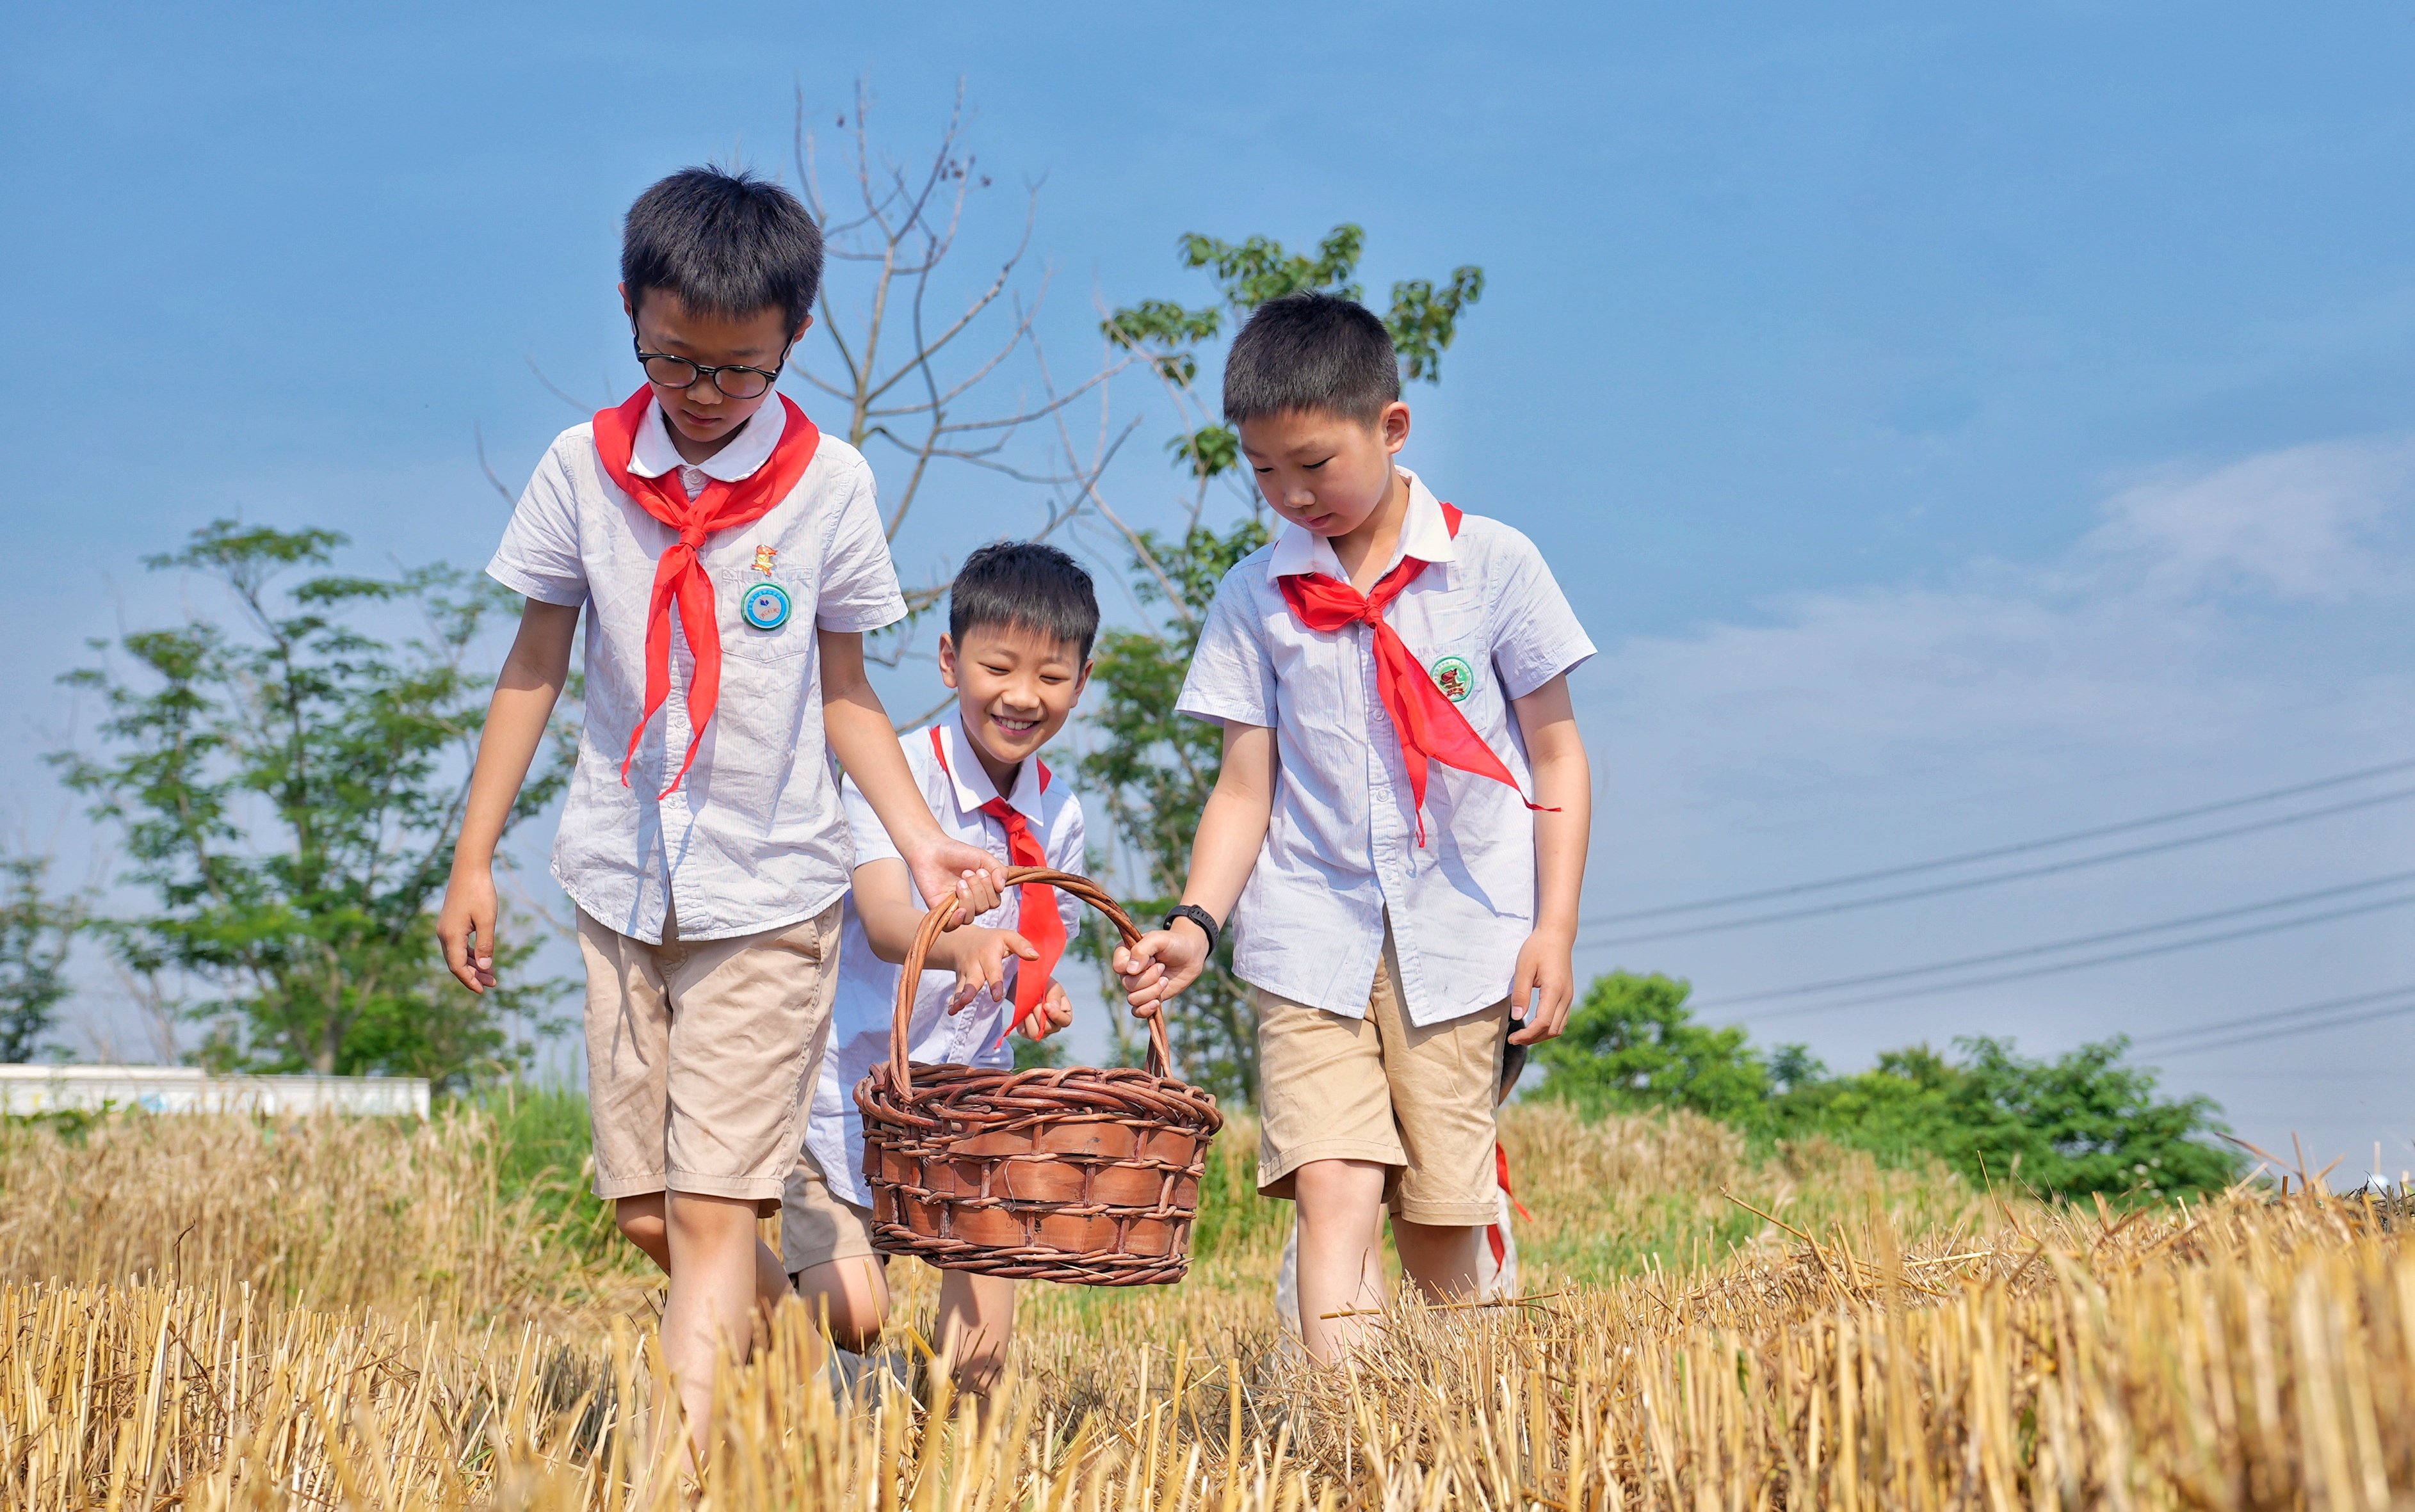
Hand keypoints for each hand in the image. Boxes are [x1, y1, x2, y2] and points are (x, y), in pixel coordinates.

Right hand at [436, 864, 497, 994]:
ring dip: (473, 965)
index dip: (469, 981)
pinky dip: (470, 954)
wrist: (469, 868)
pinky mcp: (450, 922)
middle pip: (456, 963)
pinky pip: (458, 945)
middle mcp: (444, 933)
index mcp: (451, 935)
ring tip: (491, 975)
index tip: (483, 991)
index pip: (457, 967)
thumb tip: (485, 967)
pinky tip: (482, 958)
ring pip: (457, 954)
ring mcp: (445, 928)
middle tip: (493, 984)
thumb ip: (485, 944)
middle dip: (473, 975)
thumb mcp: (487, 920)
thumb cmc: (480, 892)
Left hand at [905, 835, 1006, 927]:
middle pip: (984, 908)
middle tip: (966, 873)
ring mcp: (955, 907)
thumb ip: (998, 870)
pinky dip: (957, 920)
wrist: (932, 850)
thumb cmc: (957, 852)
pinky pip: (952, 926)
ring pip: (970, 917)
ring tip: (959, 882)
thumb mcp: (984, 858)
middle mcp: (971, 901)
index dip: (990, 889)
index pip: (994, 902)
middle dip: (978, 889)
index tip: (980, 871)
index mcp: (982, 891)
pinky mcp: (941, 910)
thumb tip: (1002, 887)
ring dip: (968, 898)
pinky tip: (958, 908)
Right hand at [939, 927, 1035, 1010]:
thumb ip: (1021, 945)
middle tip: (967, 1001)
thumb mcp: (1007, 937)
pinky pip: (956, 992)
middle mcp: (975, 965)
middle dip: (969, 991)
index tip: (997, 997)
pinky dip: (953, 1002)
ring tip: (956, 1008)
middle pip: (972, 980)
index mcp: (988, 955)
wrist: (964, 940)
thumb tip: (1035, 956)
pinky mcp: (960, 981)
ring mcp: (966, 974)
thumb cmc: (992, 941)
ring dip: (959, 998)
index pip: (993, 971)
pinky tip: (952, 1011)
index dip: (995, 983)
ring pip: (962, 987)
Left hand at [1021, 979, 1074, 1040]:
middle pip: (1048, 1028)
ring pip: (1035, 1033)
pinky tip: (1023, 1012)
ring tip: (1028, 1007)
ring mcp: (1042, 1031)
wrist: (1028, 987)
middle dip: (1039, 1013)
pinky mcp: (1029, 1033)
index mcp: (1065, 1014)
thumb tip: (1052, 1009)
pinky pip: (1024, 1033)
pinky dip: (1021, 1022)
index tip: (1046, 1004)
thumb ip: (1054, 998)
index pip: (1065, 1021)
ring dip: (1029, 1018)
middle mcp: (1055, 1026)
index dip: (1055, 1015)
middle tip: (1035, 1002)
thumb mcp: (1052, 987)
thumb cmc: (1044, 986)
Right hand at [1113, 922, 1211, 1019]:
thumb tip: (1130, 970)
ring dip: (1152, 991)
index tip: (1152, 958)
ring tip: (1165, 980)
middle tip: (1162, 967)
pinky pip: (1136, 1011)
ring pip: (1133, 999)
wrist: (1190, 956)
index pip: (1118, 967)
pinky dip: (1146, 1009)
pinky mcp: (1147, 998)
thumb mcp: (1159, 939)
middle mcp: (1128, 971)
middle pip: (1127, 984)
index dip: (1136, 966)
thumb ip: (1142, 950)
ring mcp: (1137, 986)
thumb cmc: (1173, 943)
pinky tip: (1157, 1002)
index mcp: (1125, 954)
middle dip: (1149, 978)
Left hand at [1506, 925, 1576, 1044]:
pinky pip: (1561, 1020)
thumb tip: (1516, 1017)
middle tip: (1514, 1039)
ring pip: (1559, 1028)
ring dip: (1541, 1036)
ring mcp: (1570, 997)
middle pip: (1552, 1030)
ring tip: (1523, 1035)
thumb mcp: (1523, 968)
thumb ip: (1520, 994)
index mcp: (1555, 990)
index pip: (1543, 1023)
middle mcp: (1566, 996)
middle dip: (1533, 1039)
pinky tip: (1534, 1026)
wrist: (1557, 935)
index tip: (1511, 1038)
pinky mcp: (1568, 996)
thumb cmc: (1538, 948)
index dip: (1527, 1035)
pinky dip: (1548, 1028)